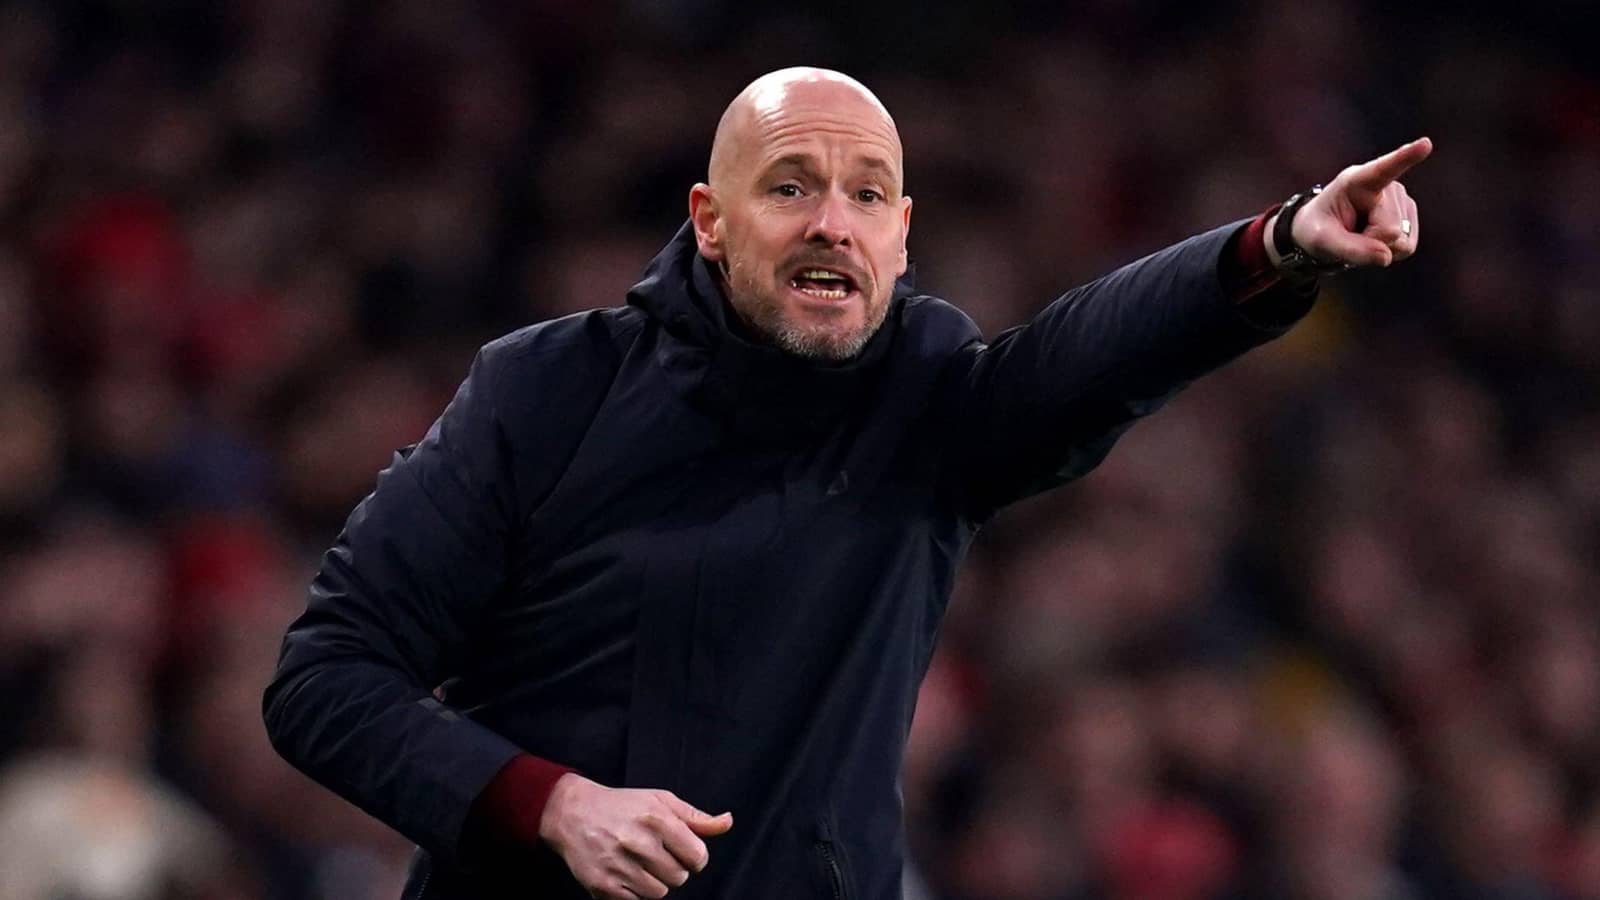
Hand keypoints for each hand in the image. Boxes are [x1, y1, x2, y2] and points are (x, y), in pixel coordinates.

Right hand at [539, 773, 733, 898]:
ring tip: (640, 863)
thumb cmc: (622, 805)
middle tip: (656, 854)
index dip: (694, 856)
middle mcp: (639, 843)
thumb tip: (727, 822)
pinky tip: (626, 872)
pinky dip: (635, 891)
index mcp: (657, 819)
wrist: (571, 813)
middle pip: (680, 877)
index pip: (697, 856)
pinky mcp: (603, 886)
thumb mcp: (660, 801)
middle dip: (673, 868)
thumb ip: (696, 817)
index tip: (683, 851)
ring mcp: (620, 866)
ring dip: (655, 881)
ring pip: (659, 893)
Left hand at [1268, 137, 1432, 268]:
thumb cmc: (1319, 229)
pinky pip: (1406, 247)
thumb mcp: (1322, 242)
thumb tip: (1385, 256)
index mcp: (1357, 181)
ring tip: (1360, 234)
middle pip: (1389, 229)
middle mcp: (1386, 186)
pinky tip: (1374, 239)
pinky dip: (1388, 251)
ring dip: (1378, 247)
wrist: (1325, 232)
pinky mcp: (1410, 217)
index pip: (1384, 169)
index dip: (1405, 157)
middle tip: (1350, 234)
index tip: (1425, 144)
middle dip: (1369, 242)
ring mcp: (1402, 200)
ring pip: (1399, 240)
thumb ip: (1349, 250)